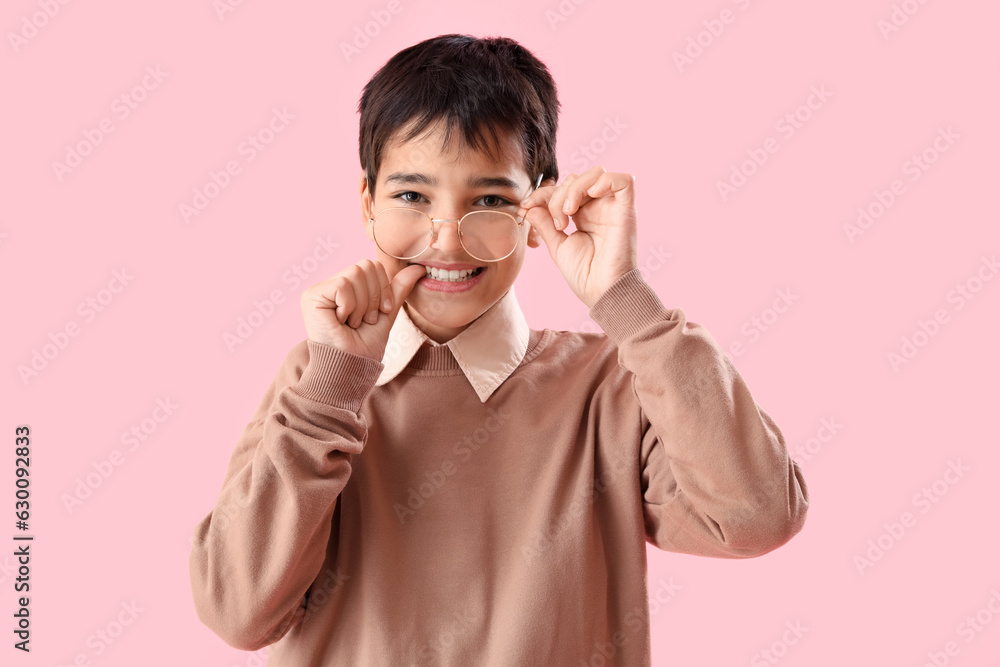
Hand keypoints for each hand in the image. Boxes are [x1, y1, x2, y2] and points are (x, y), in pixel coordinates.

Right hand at [300, 260, 425, 360]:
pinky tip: (341, 322)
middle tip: (364, 320)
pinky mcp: (311, 296)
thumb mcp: (386, 314)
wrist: (350, 369)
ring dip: (362, 305)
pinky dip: (350, 307)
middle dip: (374, 297)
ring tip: (353, 323)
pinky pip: (343, 285)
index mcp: (347, 288)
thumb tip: (418, 269)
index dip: (383, 288)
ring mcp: (320, 289)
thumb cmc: (364, 348)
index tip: (379, 313)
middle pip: (365, 265)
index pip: (372, 265)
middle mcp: (331, 285)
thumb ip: (398, 290)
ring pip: (355, 274)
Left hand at [518, 166, 638, 308]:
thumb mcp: (558, 246)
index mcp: (584, 215)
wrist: (603, 293)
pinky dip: (604, 181)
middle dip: (558, 194)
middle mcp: (599, 208)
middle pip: (577, 178)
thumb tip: (529, 206)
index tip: (525, 206)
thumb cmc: (585, 275)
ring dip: (575, 189)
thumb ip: (545, 224)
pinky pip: (623, 180)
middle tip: (557, 223)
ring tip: (568, 214)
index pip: (563, 189)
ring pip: (596, 174)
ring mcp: (613, 208)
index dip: (542, 193)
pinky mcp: (627, 211)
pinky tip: (589, 196)